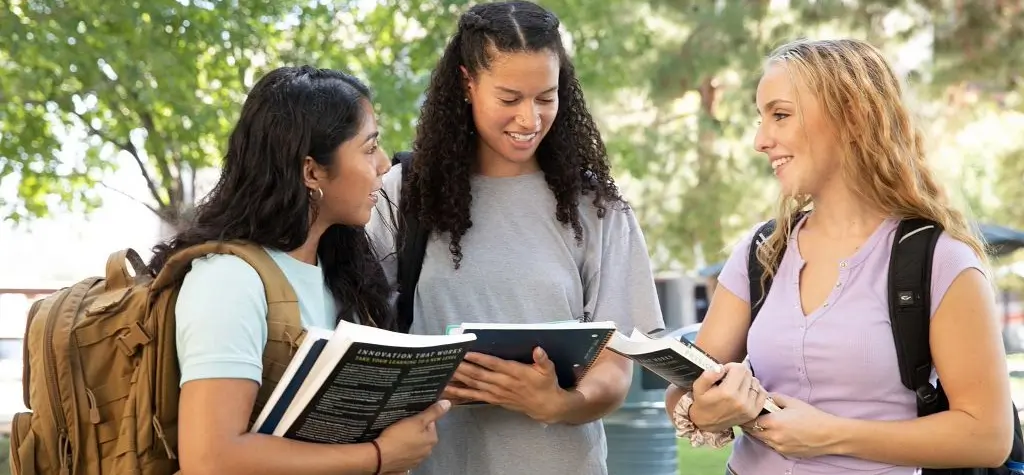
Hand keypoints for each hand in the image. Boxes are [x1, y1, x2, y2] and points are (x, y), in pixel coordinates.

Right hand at [374, 400, 450, 472]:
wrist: (380, 456)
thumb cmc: (399, 436)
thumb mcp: (417, 420)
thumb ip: (433, 412)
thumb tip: (448, 403)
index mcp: (432, 439)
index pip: (431, 423)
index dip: (420, 418)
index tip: (410, 417)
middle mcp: (428, 451)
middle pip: (423, 435)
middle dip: (415, 430)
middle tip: (402, 424)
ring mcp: (417, 460)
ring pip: (415, 444)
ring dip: (409, 440)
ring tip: (397, 434)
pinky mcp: (406, 465)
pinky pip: (406, 453)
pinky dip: (403, 449)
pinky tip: (395, 445)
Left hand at [445, 347, 570, 423]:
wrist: (545, 406)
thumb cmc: (546, 385)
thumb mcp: (549, 370)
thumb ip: (543, 359)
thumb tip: (538, 349)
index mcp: (515, 373)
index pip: (494, 364)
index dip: (480, 359)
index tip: (467, 352)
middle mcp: (503, 383)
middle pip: (479, 375)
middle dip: (462, 367)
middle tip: (448, 360)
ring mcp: (496, 393)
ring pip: (473, 386)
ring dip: (458, 380)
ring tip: (443, 374)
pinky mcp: (493, 399)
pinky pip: (474, 396)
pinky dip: (461, 394)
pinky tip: (449, 391)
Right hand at [688, 362, 767, 431]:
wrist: (707, 423)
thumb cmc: (702, 402)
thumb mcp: (698, 387)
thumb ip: (708, 375)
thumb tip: (721, 368)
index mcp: (727, 393)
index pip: (739, 368)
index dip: (730, 367)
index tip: (724, 374)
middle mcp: (741, 401)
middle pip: (748, 374)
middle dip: (738, 373)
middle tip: (729, 380)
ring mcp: (749, 408)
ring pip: (755, 382)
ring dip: (746, 381)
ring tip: (736, 387)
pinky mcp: (754, 413)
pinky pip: (763, 393)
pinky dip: (755, 389)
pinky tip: (745, 392)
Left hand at [743, 394, 839, 458]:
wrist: (829, 435)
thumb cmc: (812, 416)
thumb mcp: (792, 402)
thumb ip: (775, 397)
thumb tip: (764, 396)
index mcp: (773, 422)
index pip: (749, 421)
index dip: (746, 416)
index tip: (745, 410)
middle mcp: (773, 437)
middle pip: (752, 432)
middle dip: (749, 424)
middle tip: (750, 416)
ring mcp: (779, 447)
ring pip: (761, 439)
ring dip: (759, 432)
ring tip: (763, 422)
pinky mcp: (785, 453)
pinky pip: (771, 445)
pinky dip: (769, 438)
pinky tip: (775, 431)